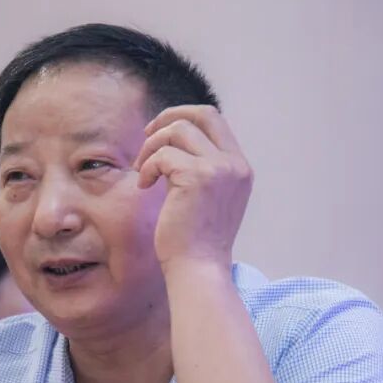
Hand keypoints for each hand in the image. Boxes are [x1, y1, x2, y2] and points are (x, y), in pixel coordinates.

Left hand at [134, 105, 251, 273]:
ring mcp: (219, 169)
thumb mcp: (208, 197)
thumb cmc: (196, 240)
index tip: (161, 134)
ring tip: (143, 171)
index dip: (185, 118)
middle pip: (202, 114)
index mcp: (240, 168)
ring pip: (178, 131)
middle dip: (169, 117)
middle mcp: (234, 165)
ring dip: (152, 146)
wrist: (198, 269)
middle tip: (146, 135)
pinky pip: (162, 155)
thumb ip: (201, 167)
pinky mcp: (196, 177)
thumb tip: (172, 139)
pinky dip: (147, 167)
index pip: (216, 121)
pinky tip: (145, 186)